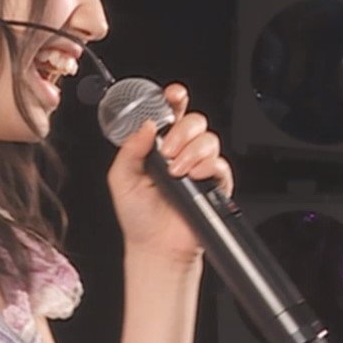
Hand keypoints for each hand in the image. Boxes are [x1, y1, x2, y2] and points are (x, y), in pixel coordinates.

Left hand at [106, 83, 233, 263]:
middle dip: (182, 131)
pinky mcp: (214, 184)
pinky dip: (207, 166)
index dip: (174, 100)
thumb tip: (147, 125)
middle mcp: (181, 153)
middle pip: (194, 121)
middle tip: (167, 151)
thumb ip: (130, 149)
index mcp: (158, 147)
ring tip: (176, 171)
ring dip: (192, 150)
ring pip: (209, 139)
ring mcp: (199, 167)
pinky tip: (192, 176)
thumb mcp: (121, 178)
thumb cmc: (138, 216)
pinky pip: (221, 163)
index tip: (173, 95)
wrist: (156, 247)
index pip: (170, 114)